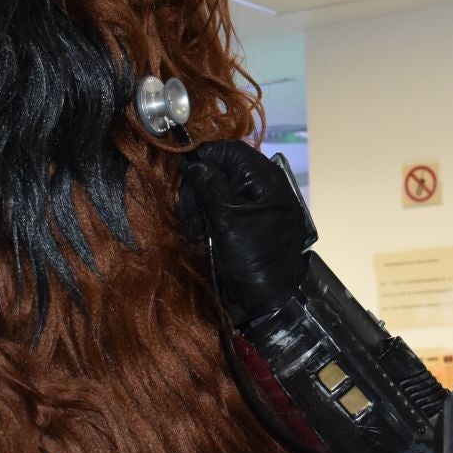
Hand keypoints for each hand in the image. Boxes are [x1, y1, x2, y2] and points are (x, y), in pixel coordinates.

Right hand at [179, 140, 313, 325]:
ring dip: (200, 207)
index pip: (231, 150)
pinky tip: (201, 235)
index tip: (183, 174)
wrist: (269, 301)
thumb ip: (210, 185)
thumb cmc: (253, 258)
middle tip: (189, 216)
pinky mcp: (248, 223)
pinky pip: (222, 208)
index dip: (204, 158)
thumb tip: (195, 163)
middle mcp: (264, 188)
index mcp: (267, 180)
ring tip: (196, 231)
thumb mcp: (228, 219)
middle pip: (222, 170)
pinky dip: (208, 218)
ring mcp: (257, 206)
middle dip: (200, 189)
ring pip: (218, 190)